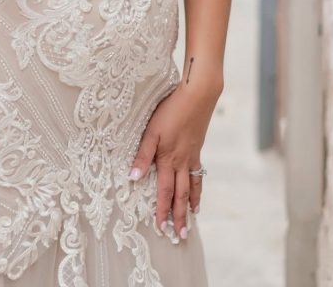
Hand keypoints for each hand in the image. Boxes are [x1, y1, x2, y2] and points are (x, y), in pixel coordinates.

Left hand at [128, 83, 217, 237]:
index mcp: (167, 158)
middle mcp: (181, 162)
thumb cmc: (171, 110)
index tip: (160, 227)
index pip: (163, 191)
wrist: (197, 96)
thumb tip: (133, 177)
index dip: (161, 210)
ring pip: (191, 187)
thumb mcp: (152, 130)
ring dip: (189, 206)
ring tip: (190, 221)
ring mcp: (191, 156)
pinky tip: (198, 194)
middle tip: (179, 235)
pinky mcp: (197, 149)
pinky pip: (198, 175)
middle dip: (178, 215)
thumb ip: (143, 154)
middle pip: (179, 194)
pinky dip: (198, 188)